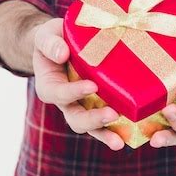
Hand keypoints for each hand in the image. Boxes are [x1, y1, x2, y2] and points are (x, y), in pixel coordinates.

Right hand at [32, 18, 124, 150]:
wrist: (62, 42)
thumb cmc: (54, 38)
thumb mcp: (46, 35)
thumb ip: (50, 43)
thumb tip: (62, 53)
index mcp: (49, 85)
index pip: (59, 93)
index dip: (74, 92)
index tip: (92, 86)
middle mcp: (65, 101)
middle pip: (75, 118)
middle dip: (92, 119)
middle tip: (112, 114)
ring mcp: (81, 106)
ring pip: (90, 127)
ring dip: (104, 133)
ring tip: (119, 140)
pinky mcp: (97, 105)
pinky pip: (105, 123)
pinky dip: (115, 131)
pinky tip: (129, 137)